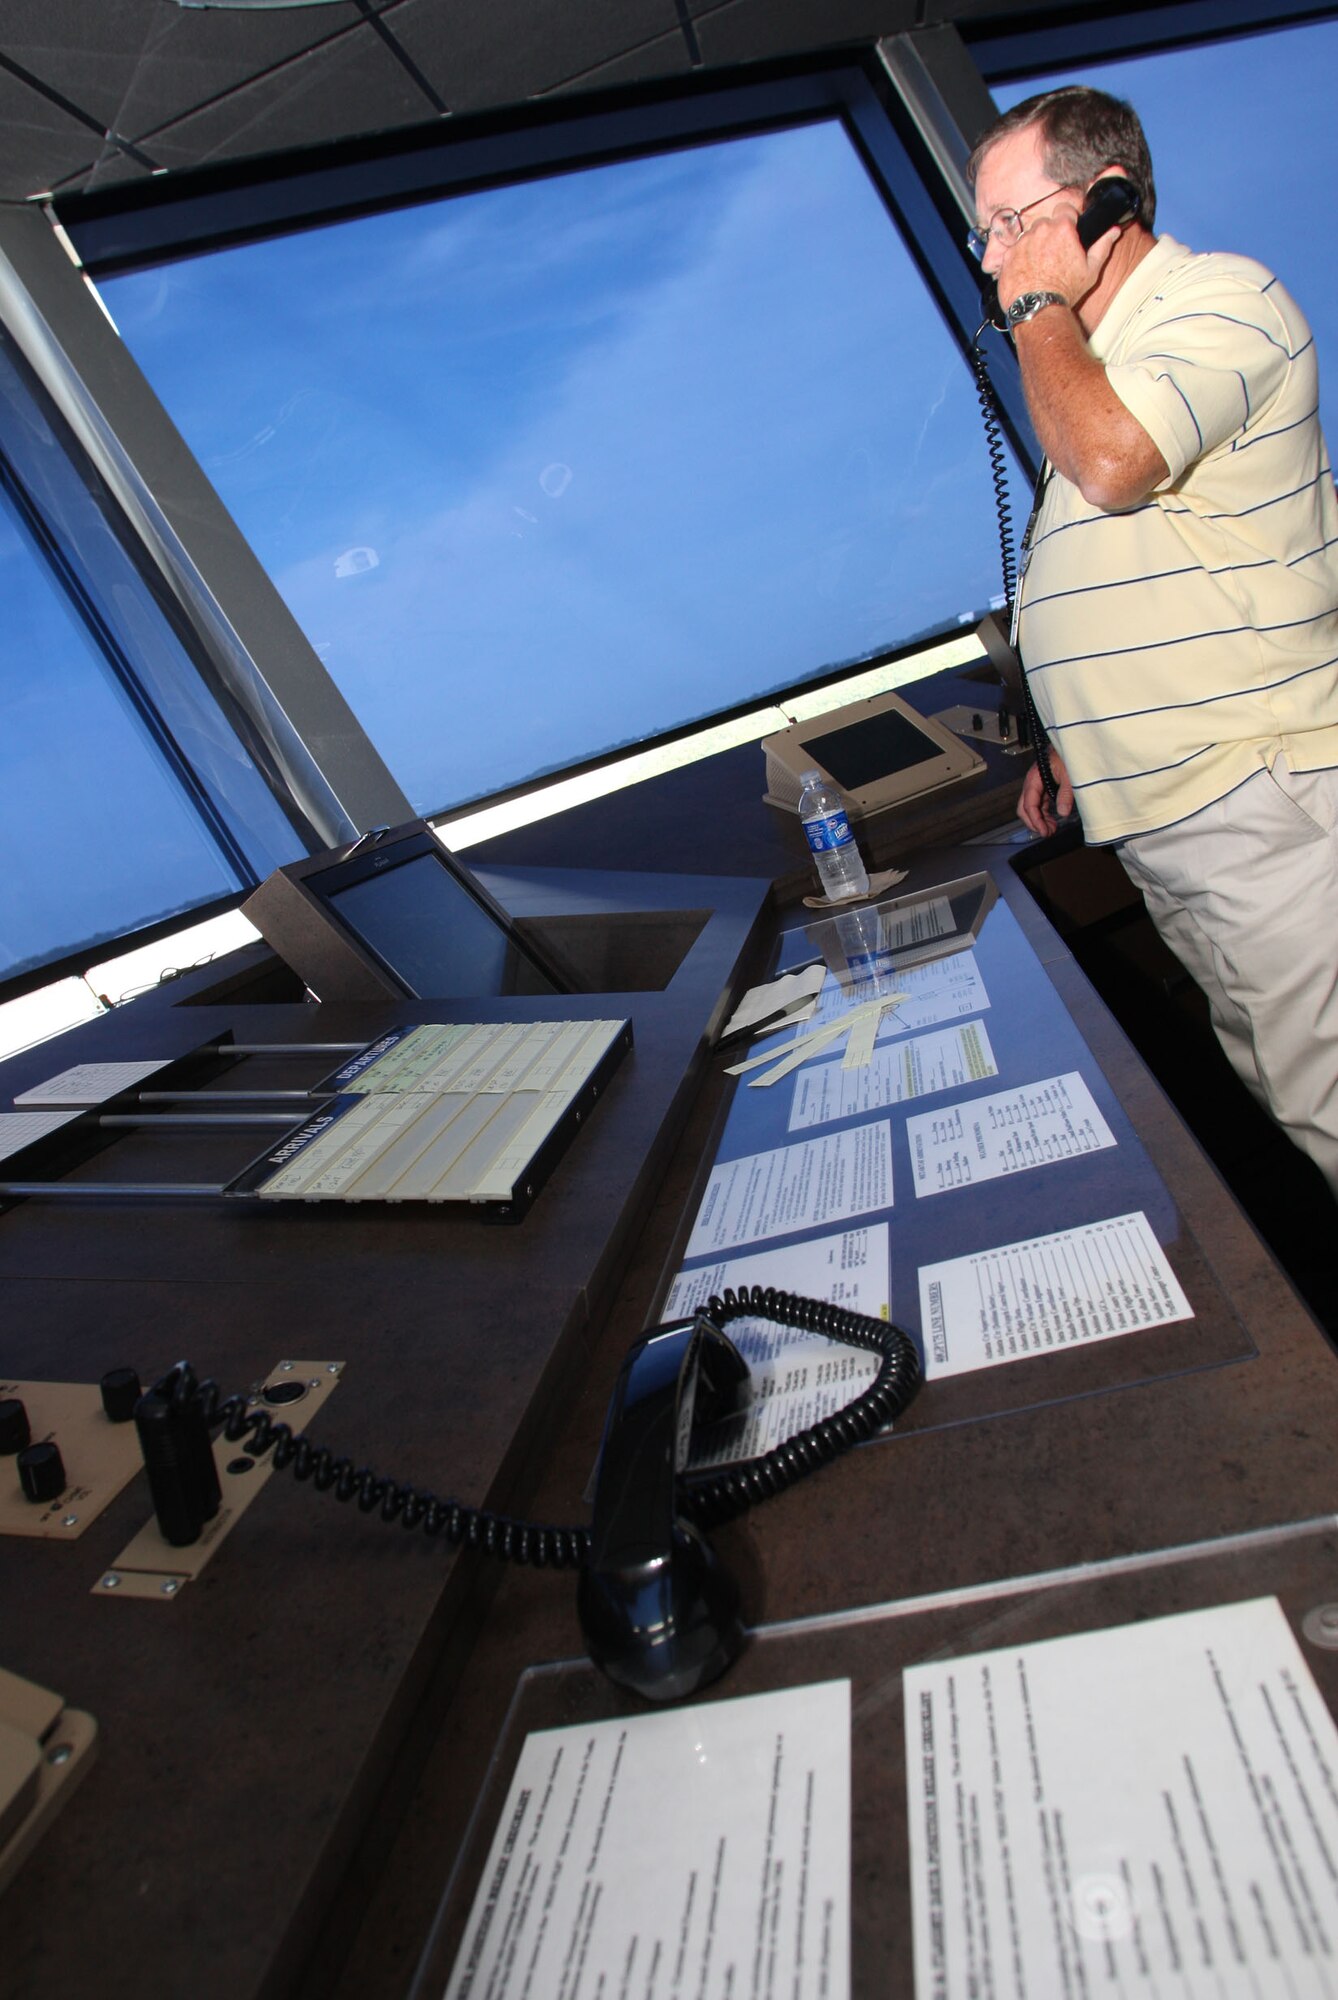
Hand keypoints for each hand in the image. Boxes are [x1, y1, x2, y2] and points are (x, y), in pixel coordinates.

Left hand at [996, 206, 1118, 317]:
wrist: (1038, 310)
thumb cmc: (1065, 291)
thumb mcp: (1091, 270)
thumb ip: (1102, 246)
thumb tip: (1113, 231)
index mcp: (1062, 229)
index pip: (1064, 208)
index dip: (1067, 218)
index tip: (1068, 229)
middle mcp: (1040, 231)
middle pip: (1046, 223)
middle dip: (1050, 234)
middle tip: (1055, 254)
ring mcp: (1022, 242)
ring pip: (1030, 236)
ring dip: (1035, 246)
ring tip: (1041, 266)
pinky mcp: (1008, 255)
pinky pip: (1016, 251)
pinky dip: (1021, 259)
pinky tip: (1028, 273)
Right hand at [1017, 751, 1074, 835]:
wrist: (1071, 744)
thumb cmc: (1067, 754)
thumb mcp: (1069, 774)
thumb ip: (1066, 793)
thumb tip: (1062, 812)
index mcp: (1034, 779)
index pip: (1029, 804)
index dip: (1035, 820)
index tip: (1044, 831)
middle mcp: (1033, 783)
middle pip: (1024, 808)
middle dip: (1033, 822)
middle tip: (1046, 832)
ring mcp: (1037, 785)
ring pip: (1031, 807)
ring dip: (1038, 820)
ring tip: (1051, 829)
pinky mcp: (1044, 787)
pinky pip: (1039, 804)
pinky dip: (1043, 814)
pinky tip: (1052, 820)